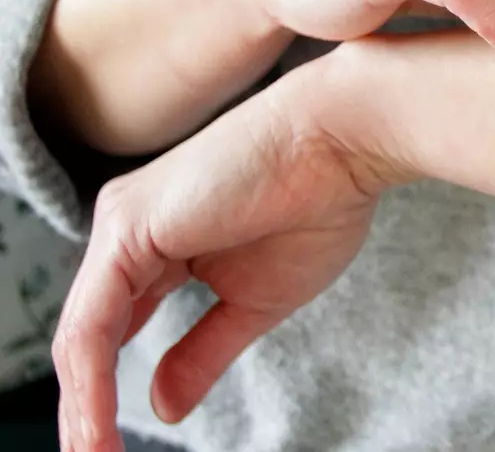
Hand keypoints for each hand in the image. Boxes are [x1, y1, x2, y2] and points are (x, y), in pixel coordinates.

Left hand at [50, 59, 392, 451]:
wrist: (345, 139)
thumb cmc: (318, 202)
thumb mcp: (255, 301)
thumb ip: (203, 350)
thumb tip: (161, 407)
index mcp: (160, 244)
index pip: (116, 329)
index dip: (107, 392)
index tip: (114, 449)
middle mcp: (130, 231)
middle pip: (90, 335)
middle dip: (86, 409)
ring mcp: (124, 225)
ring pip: (83, 335)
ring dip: (84, 408)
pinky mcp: (128, 227)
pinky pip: (93, 322)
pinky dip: (91, 381)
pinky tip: (98, 424)